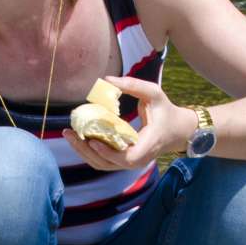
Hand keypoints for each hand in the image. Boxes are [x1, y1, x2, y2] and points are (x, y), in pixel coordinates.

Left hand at [65, 74, 193, 171]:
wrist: (177, 131)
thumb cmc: (165, 111)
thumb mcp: (154, 93)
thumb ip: (133, 85)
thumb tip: (107, 80)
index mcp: (148, 145)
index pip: (127, 158)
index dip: (108, 153)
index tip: (92, 141)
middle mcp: (138, 159)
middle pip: (107, 163)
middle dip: (85, 150)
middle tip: (69, 133)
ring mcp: (130, 163)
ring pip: (102, 164)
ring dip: (83, 152)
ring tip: (68, 135)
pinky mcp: (123, 161)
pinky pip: (103, 161)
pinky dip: (89, 152)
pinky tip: (77, 138)